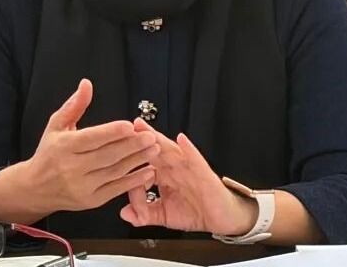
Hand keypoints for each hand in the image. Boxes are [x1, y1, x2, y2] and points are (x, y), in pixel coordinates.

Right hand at [9, 79, 158, 215]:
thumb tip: (87, 84)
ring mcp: (82, 187)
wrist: (35, 189)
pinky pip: (116, 190)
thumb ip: (74, 105)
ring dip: (137, 161)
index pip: (91, 138)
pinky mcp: (91, 201)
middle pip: (107, 156)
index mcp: (64, 146)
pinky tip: (148, 172)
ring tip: (154, 149)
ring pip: (114, 172)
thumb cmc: (48, 153)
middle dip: (131, 146)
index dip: (111, 132)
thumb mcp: (56, 125)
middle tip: (151, 136)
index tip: (129, 125)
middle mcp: (72, 168)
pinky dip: (134, 181)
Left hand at [119, 119, 257, 235]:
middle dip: (141, 139)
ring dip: (159, 139)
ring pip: (171, 150)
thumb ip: (144, 214)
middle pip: (155, 150)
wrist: (221, 218)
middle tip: (127, 128)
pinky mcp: (203, 172)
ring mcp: (188, 168)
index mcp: (164, 176)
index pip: (143, 169)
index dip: (133, 177)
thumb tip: (125, 213)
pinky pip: (196, 159)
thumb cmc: (196, 211)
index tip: (130, 192)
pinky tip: (182, 140)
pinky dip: (189, 149)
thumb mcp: (165, 216)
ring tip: (146, 129)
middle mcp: (174, 169)